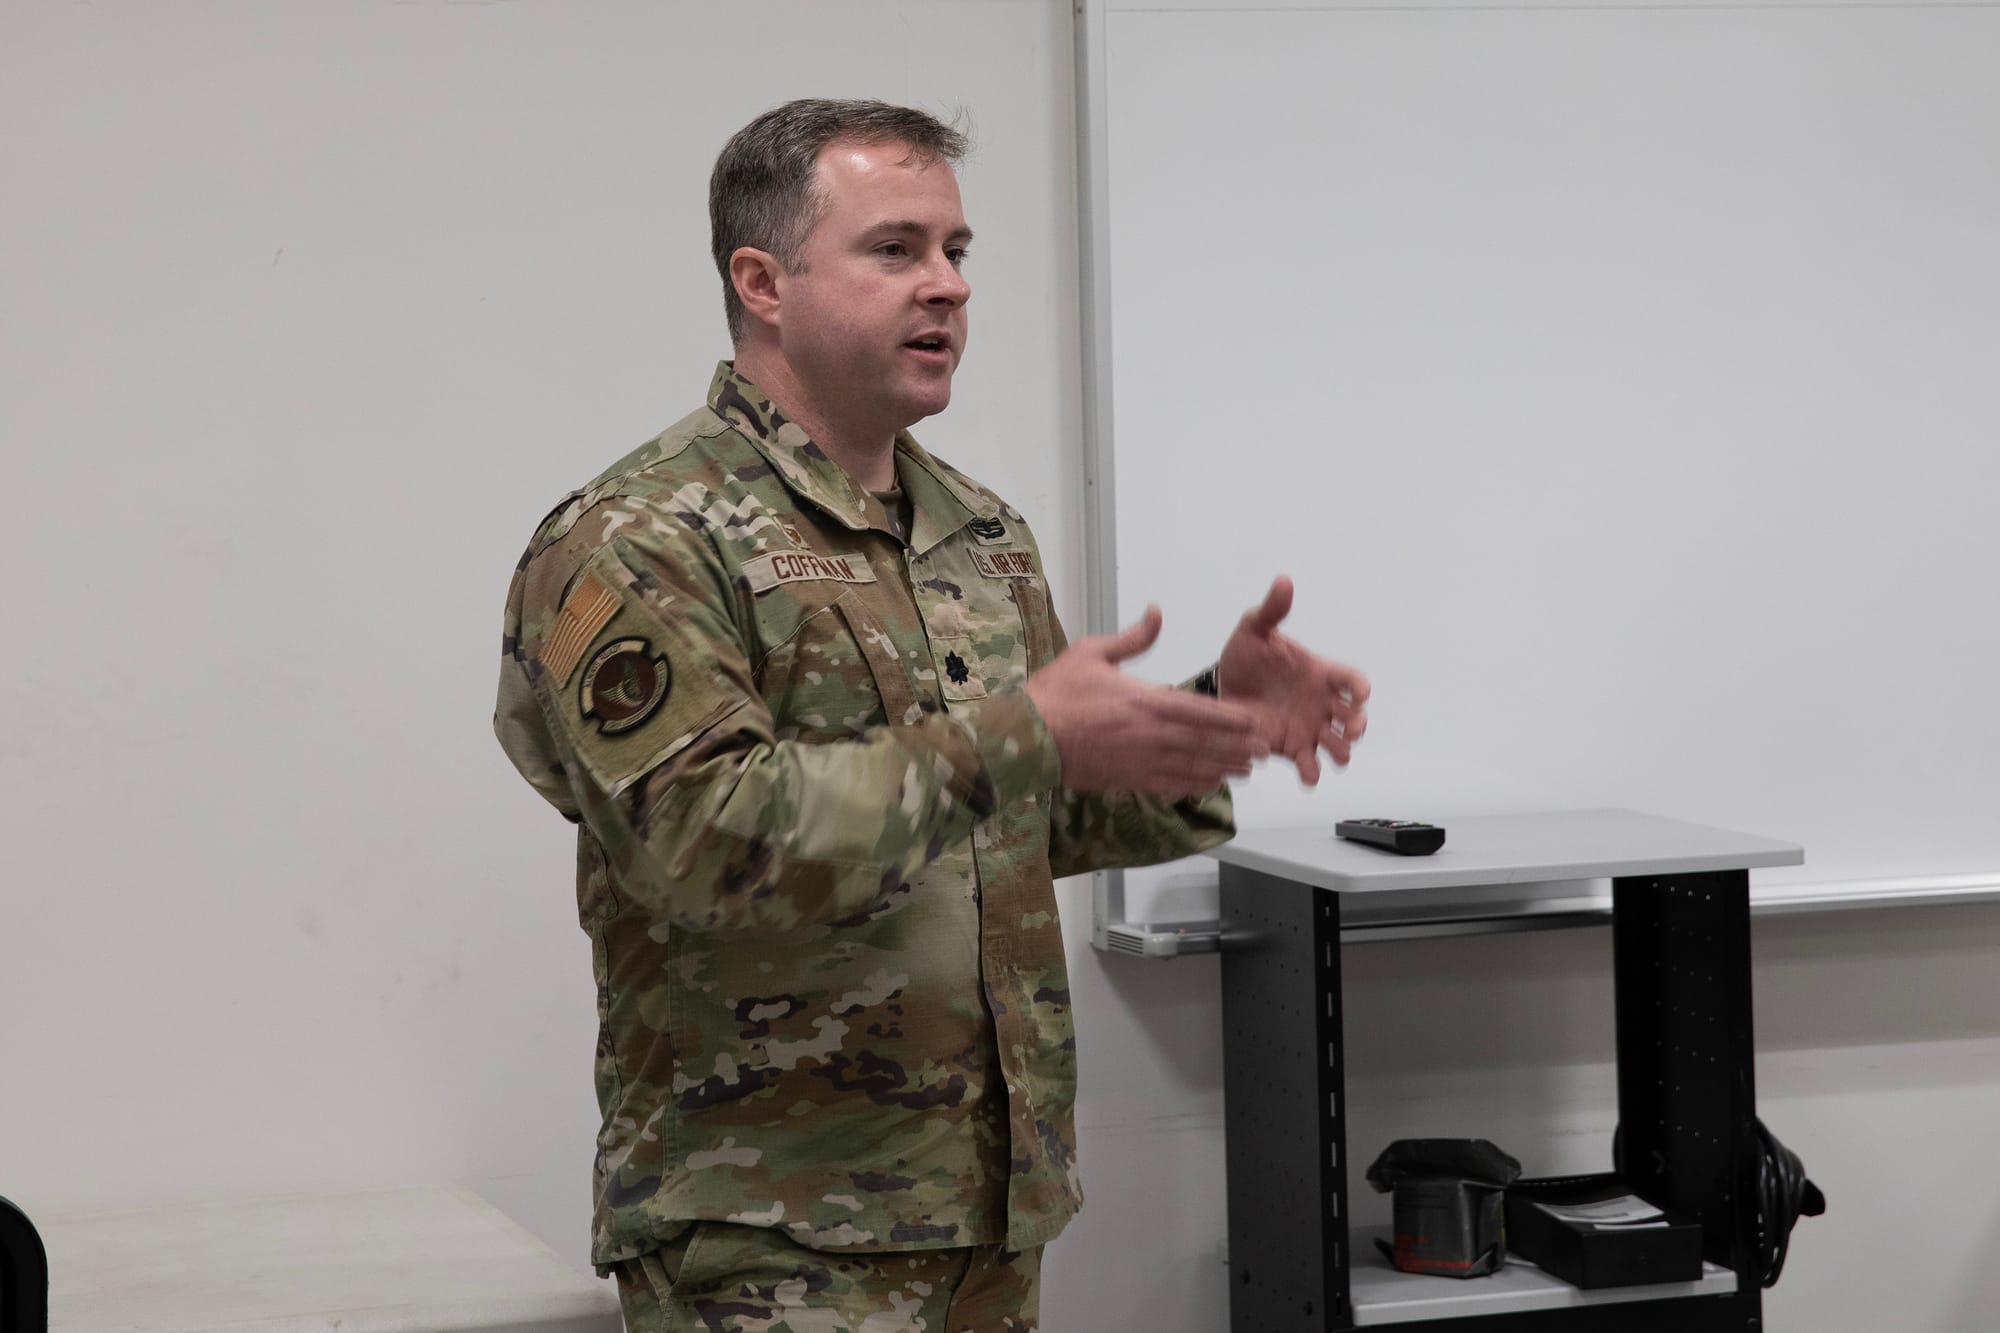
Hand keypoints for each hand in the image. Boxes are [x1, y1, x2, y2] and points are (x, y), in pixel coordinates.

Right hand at [1026, 606, 1268, 797]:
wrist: (1026, 737)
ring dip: (1222, 768)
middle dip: (1238, 747)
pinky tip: (1209, 785)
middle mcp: (1151, 735)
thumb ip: (1131, 638)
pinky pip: (1169, 786)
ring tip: (1247, 770)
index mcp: (1146, 701)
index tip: (1255, 722)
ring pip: (1193, 767)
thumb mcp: (1091, 652)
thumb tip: (1156, 613)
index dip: (1232, 719)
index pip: (1201, 711)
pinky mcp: (1127, 780)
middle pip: (1205, 743)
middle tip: (1265, 751)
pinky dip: (1193, 786)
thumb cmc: (1056, 693)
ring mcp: (1141, 761)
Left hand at [1218, 576, 1370, 784]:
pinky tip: (1306, 773)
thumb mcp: (1253, 629)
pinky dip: (1310, 771)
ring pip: (1336, 745)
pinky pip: (1308, 764)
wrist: (1220, 686)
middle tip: (1352, 731)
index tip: (1361, 695)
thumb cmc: (1246, 655)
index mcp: (1320, 673)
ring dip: (1341, 752)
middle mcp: (1321, 703)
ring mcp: (1308, 727)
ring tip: (1335, 757)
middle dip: (1358, 725)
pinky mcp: (1290, 748)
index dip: (1360, 688)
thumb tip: (1283, 581)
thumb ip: (1271, 610)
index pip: (1351, 680)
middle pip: (1353, 717)